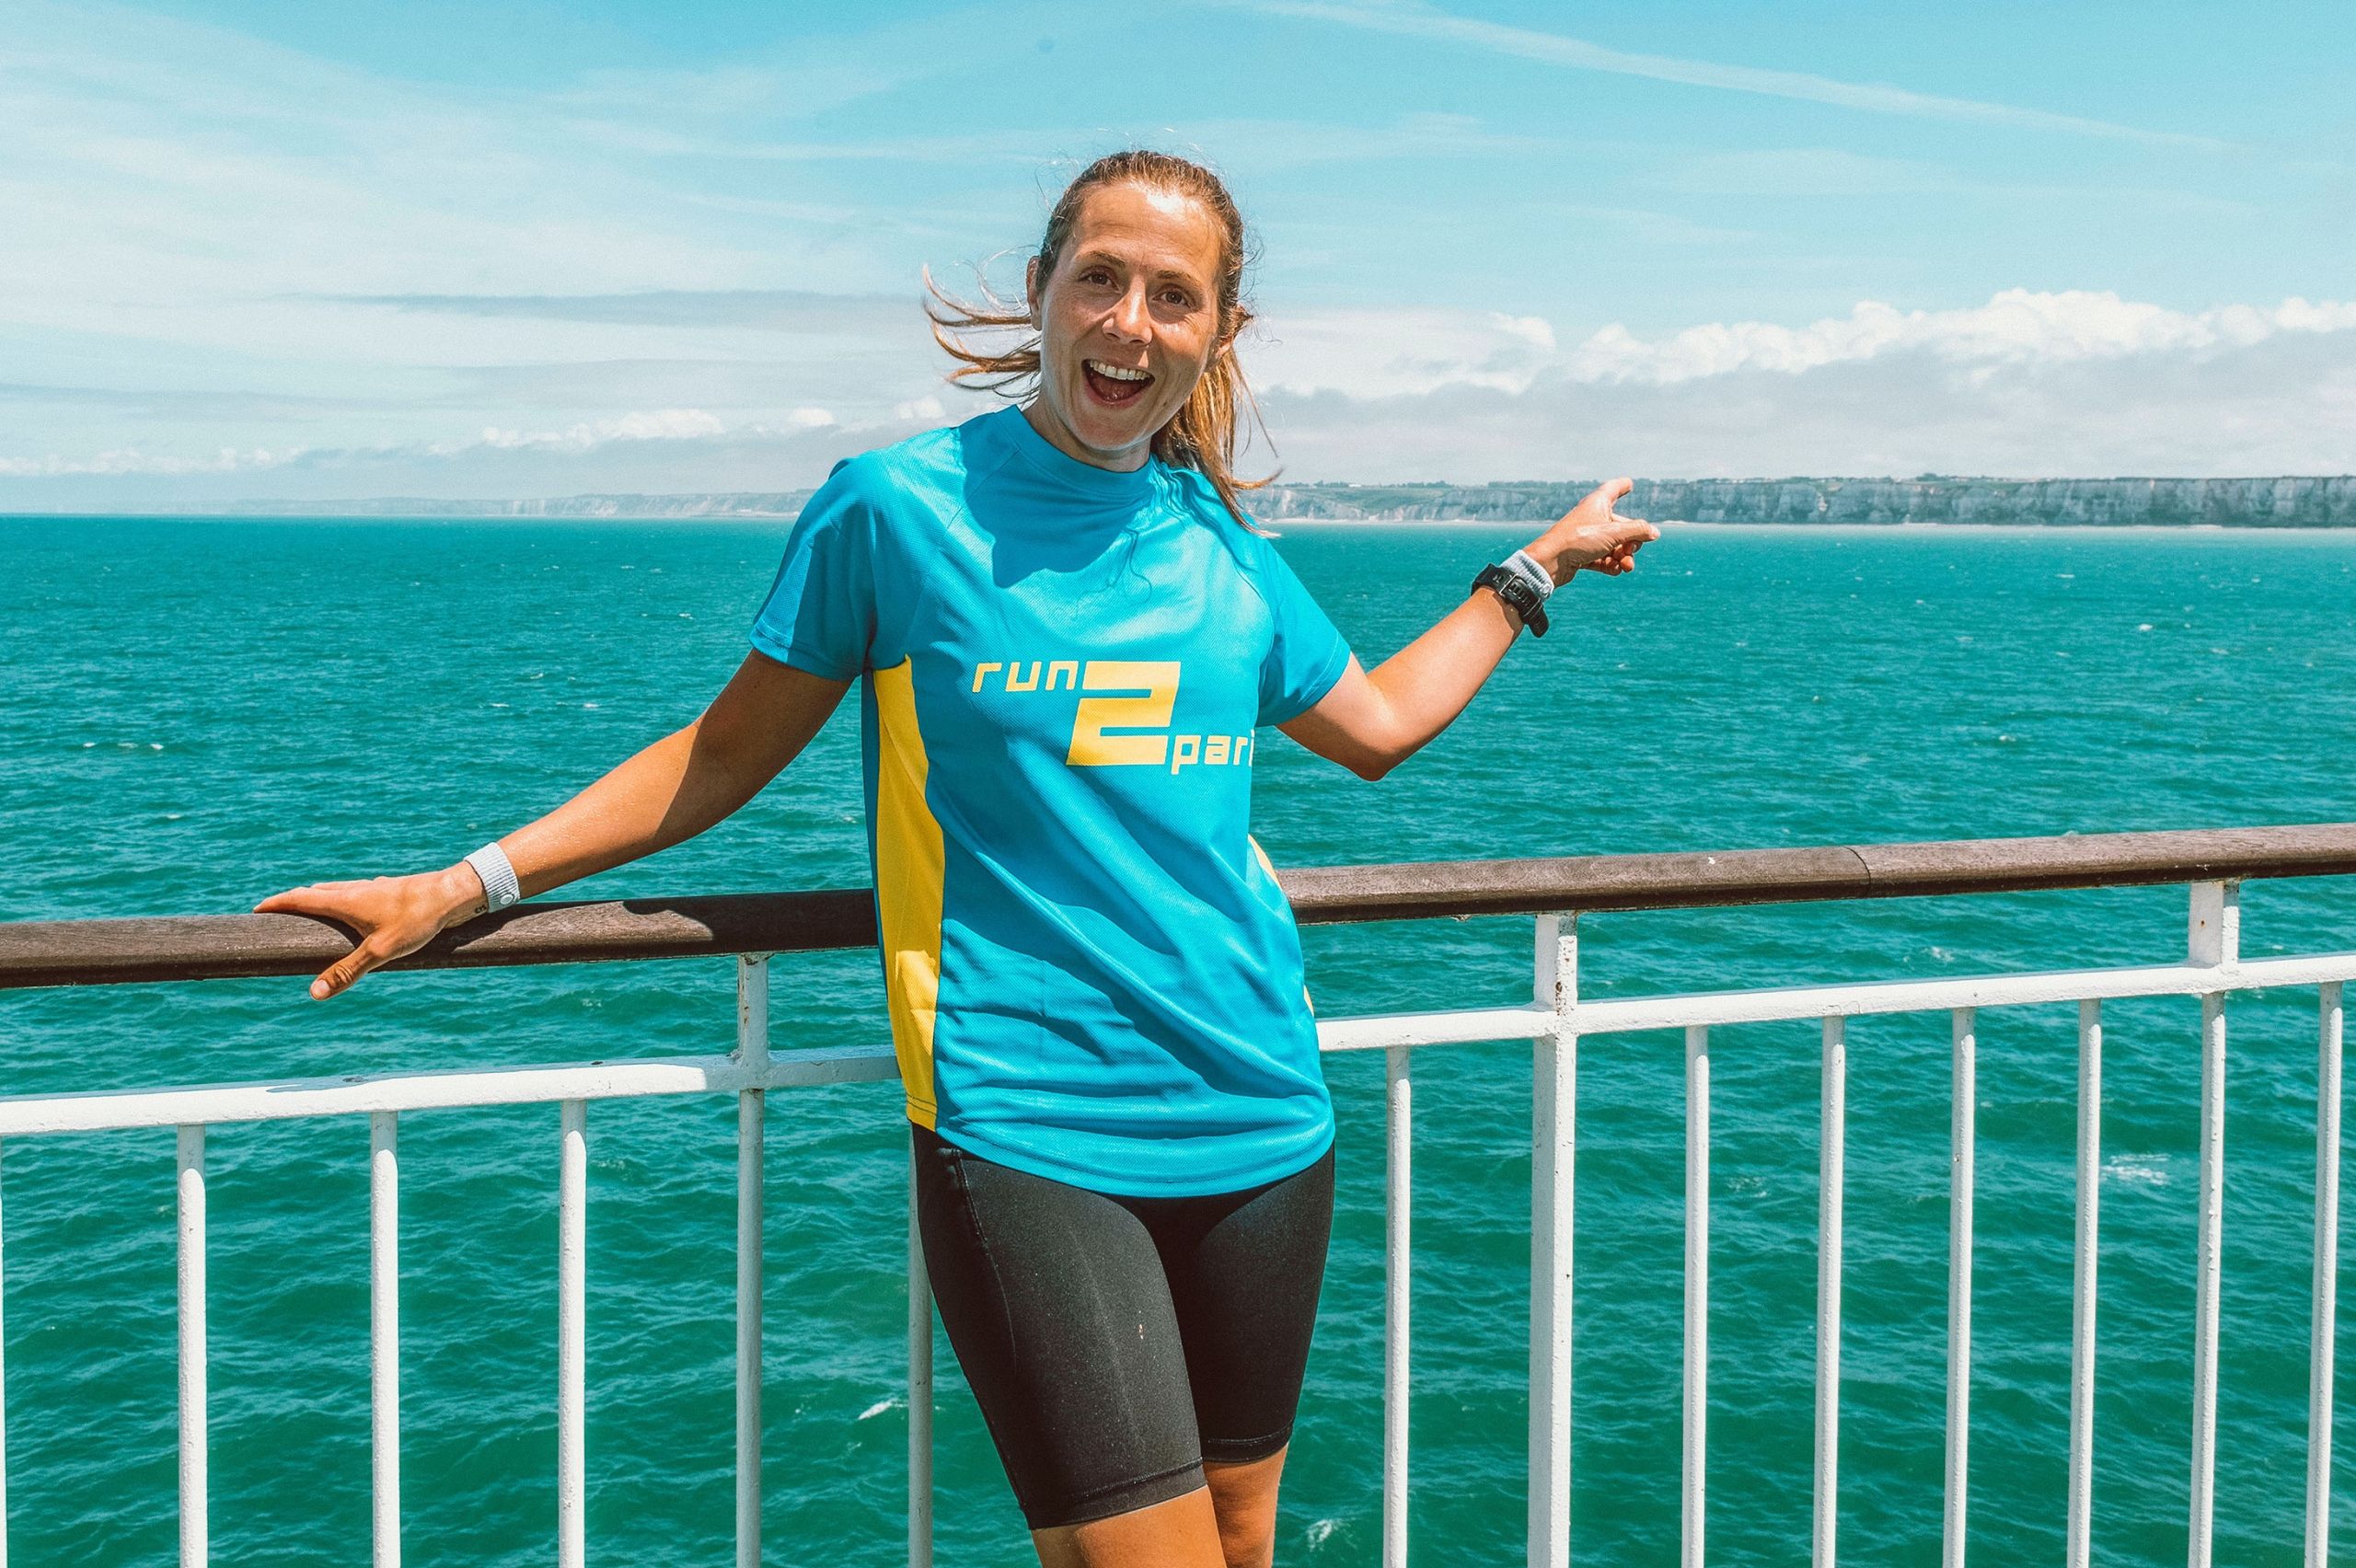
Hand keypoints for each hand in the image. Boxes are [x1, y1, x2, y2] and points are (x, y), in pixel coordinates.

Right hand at [252, 866, 483, 999]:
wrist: (452, 893)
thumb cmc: (417, 920)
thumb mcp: (380, 952)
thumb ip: (346, 972)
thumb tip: (314, 993)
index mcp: (344, 900)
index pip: (299, 898)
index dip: (276, 904)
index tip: (257, 911)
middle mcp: (354, 889)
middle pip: (314, 893)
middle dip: (293, 902)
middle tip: (277, 913)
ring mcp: (372, 888)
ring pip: (335, 891)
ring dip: (317, 899)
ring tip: (309, 911)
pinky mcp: (388, 891)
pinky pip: (355, 893)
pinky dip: (342, 900)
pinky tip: (354, 908)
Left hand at [1524, 477, 1658, 584]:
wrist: (1549, 563)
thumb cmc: (1578, 540)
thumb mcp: (1613, 534)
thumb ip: (1637, 531)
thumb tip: (1654, 532)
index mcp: (1598, 503)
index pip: (1613, 489)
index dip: (1622, 486)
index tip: (1629, 483)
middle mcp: (1593, 518)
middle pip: (1621, 526)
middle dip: (1632, 541)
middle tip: (1631, 551)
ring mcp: (1587, 537)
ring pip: (1614, 545)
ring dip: (1624, 557)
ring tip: (1626, 567)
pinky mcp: (1582, 554)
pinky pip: (1603, 559)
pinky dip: (1610, 565)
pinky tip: (1614, 570)